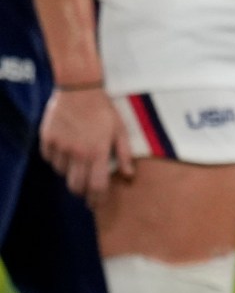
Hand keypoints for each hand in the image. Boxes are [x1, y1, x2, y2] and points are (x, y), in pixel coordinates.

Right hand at [41, 85, 129, 201]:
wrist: (79, 89)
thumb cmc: (103, 110)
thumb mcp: (120, 130)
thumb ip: (124, 154)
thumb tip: (128, 175)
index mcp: (97, 152)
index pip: (96, 186)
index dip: (97, 199)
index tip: (97, 203)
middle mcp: (77, 153)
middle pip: (76, 185)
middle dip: (82, 191)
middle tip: (87, 189)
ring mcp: (60, 146)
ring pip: (62, 173)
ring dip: (70, 172)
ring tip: (78, 161)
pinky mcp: (47, 139)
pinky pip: (50, 159)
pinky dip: (57, 159)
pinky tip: (66, 149)